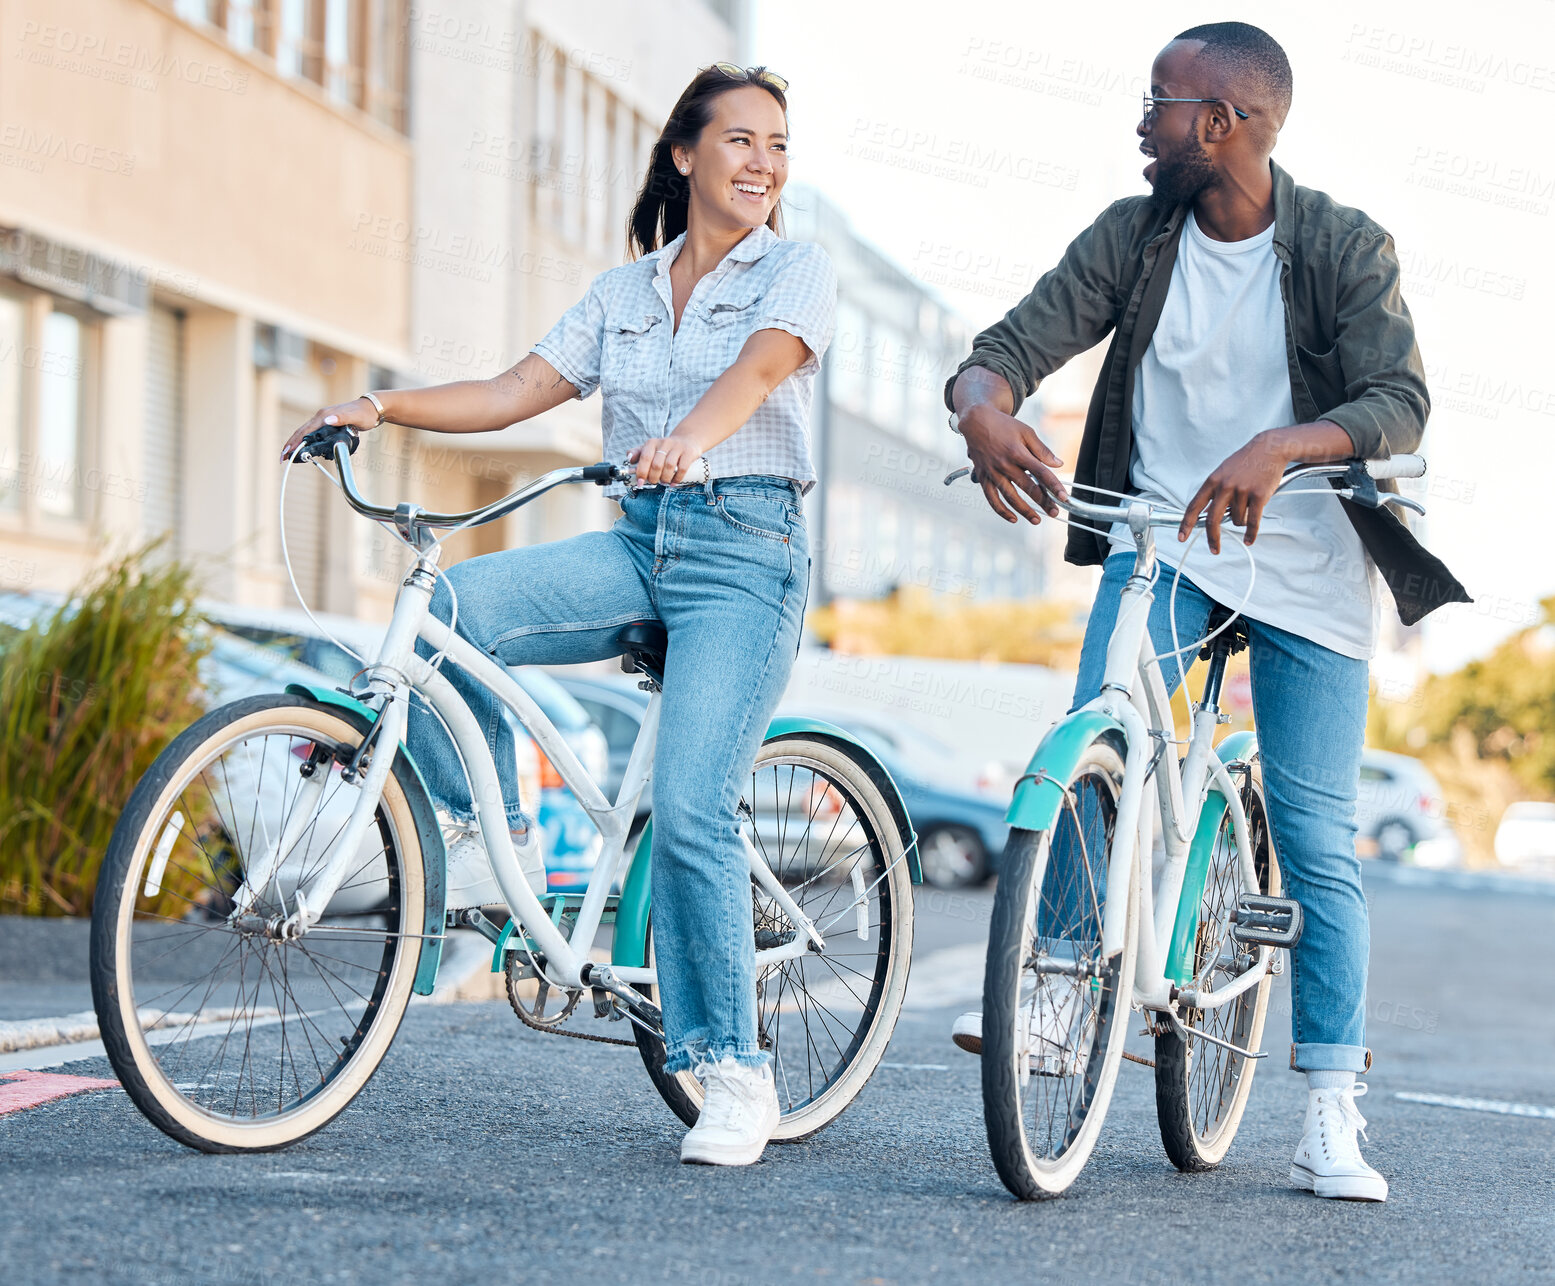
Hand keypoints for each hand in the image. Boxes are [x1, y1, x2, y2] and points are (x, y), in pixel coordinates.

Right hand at [280, 396, 380, 462]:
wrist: (371, 408)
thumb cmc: (364, 413)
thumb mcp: (354, 416)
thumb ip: (341, 417)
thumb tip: (326, 420)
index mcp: (324, 416)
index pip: (305, 431)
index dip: (295, 442)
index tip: (286, 452)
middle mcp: (321, 417)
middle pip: (301, 432)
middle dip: (290, 445)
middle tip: (282, 458)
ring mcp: (324, 420)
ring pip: (305, 433)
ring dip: (296, 444)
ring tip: (288, 456)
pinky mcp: (328, 424)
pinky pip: (312, 434)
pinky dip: (305, 442)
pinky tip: (304, 449)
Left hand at [628, 436, 703, 485]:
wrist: (686, 440)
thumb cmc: (665, 449)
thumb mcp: (650, 448)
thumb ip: (637, 453)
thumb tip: (629, 459)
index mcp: (652, 443)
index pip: (645, 458)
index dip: (642, 472)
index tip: (640, 482)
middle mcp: (664, 443)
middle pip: (657, 465)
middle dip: (654, 478)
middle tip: (654, 482)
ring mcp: (677, 447)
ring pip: (669, 467)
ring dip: (665, 478)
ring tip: (664, 481)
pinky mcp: (688, 453)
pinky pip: (682, 468)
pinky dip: (677, 478)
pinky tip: (673, 482)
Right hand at [959, 404, 1066, 523]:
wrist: (976, 421)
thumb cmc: (1003, 425)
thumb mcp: (1026, 432)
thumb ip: (1042, 450)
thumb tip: (1058, 464)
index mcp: (1018, 452)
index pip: (1040, 473)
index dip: (1053, 486)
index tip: (1064, 497)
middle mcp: (1005, 465)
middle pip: (1028, 488)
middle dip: (1043, 502)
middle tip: (1055, 512)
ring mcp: (993, 473)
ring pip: (1010, 497)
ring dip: (1024, 510)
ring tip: (1036, 520)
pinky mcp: (983, 477)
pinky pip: (992, 499)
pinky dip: (1002, 510)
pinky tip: (1013, 518)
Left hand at [1178, 430, 1293, 552]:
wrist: (1270, 448)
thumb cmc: (1245, 462)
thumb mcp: (1223, 472)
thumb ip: (1215, 492)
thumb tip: (1209, 515)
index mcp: (1213, 481)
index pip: (1194, 506)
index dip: (1186, 524)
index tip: (1182, 537)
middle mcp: (1225, 486)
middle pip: (1212, 520)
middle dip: (1212, 538)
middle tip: (1214, 549)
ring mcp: (1242, 491)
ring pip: (1237, 520)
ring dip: (1241, 520)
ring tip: (1248, 506)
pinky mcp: (1259, 496)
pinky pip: (1252, 522)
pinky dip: (1250, 533)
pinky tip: (1249, 539)